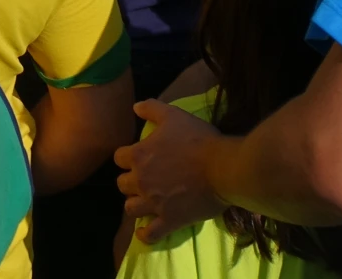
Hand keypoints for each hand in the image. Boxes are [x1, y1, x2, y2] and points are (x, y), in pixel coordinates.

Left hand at [114, 98, 225, 242]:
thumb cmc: (199, 140)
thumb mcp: (174, 115)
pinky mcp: (170, 220)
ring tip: (145, 203)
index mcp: (139, 155)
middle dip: (130, 182)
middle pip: (122, 184)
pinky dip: (146, 234)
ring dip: (135, 205)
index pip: (118, 158)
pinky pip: (150, 234)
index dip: (127, 158)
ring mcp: (154, 203)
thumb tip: (134, 107)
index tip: (137, 159)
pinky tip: (146, 231)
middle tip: (143, 181)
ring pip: (130, 209)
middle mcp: (141, 180)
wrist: (223, 168)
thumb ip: (151, 108)